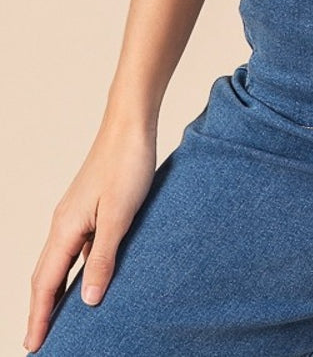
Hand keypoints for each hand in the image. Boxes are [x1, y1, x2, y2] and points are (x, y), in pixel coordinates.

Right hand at [25, 118, 156, 351]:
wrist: (131, 125)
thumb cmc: (126, 164)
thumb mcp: (119, 216)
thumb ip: (103, 257)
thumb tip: (88, 300)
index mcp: (65, 228)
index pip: (45, 283)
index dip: (39, 316)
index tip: (33, 345)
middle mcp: (63, 223)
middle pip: (44, 276)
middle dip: (39, 310)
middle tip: (38, 342)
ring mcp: (75, 215)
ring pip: (58, 263)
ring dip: (54, 293)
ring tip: (57, 320)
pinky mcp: (89, 208)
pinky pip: (74, 249)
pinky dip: (72, 272)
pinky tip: (87, 279)